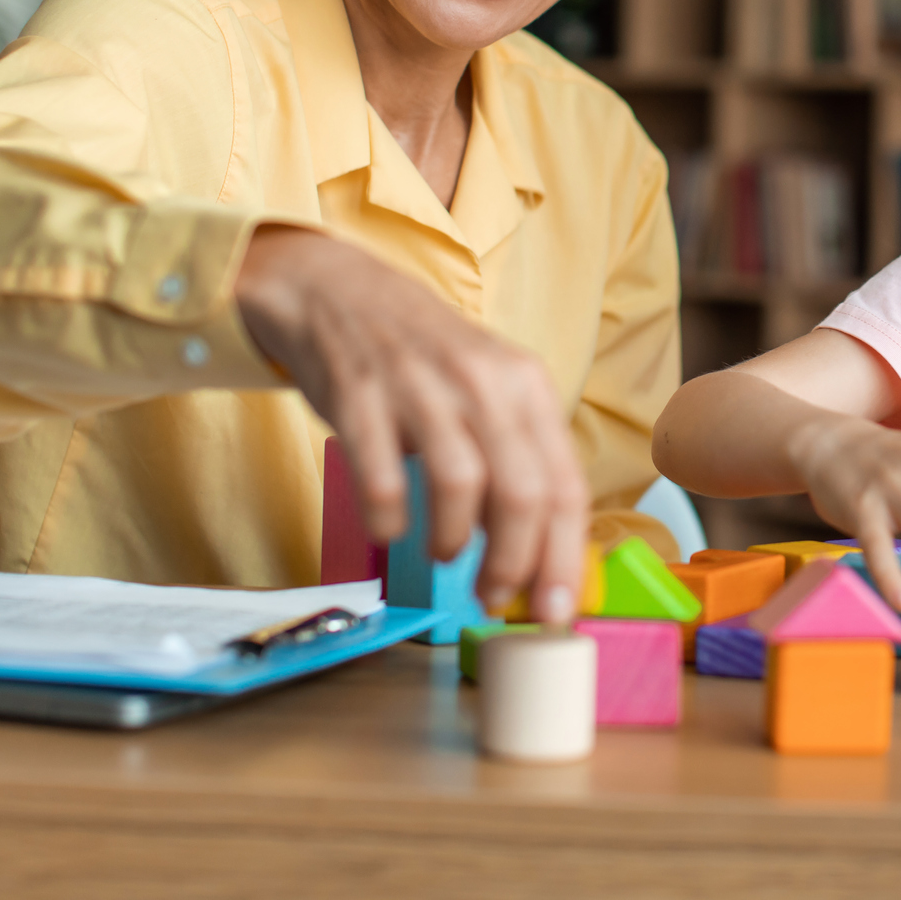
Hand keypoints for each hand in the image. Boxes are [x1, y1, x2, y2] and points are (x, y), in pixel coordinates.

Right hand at [235, 225, 588, 622]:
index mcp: (526, 386)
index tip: (557, 610)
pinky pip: (383, 477)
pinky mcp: (361, 396)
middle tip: (495, 597)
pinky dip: (390, 519)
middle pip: (523, 493)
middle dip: (514, 564)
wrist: (336, 291)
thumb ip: (515, 458)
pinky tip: (391, 528)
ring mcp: (421, 387)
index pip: (565, 485)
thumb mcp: (487, 392)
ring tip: (444, 555)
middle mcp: (483, 383)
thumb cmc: (421, 359)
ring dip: (453, 541)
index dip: (564, 557)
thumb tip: (535, 550)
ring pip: (462, 485)